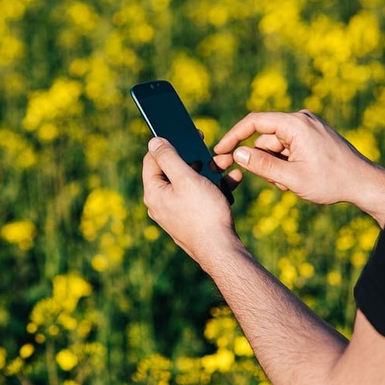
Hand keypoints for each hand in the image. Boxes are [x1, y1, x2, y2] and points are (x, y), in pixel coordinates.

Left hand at [142, 137, 242, 263]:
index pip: (152, 159)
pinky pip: (200, 196)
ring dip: (210, 171)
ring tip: (227, 164)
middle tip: (212, 150)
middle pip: (174, 170)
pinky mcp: (191, 219)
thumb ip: (168, 157)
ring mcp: (176, 212)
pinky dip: (214, 186)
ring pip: (191, 182)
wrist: (222, 250)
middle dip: (196, 158)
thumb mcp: (186, 178)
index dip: (168, 143)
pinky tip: (232, 180)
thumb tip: (154, 141)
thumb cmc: (203, 213)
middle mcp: (160, 203)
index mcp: (154, 192)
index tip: (187, 134)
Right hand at [213, 110, 384, 226]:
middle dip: (262, 161)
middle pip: (264, 138)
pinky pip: (287, 147)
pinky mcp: (312, 136)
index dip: (233, 137)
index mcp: (295, 124)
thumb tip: (237, 154)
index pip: (254, 123)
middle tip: (269, 180)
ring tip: (292, 183)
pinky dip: (286, 163)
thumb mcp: (291, 177)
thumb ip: (261, 165)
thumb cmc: (331, 181)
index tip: (219, 151)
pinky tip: (298, 178)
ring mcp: (308, 127)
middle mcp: (301, 119)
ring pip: (275, 146)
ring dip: (276, 166)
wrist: (364, 184)